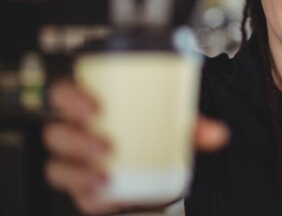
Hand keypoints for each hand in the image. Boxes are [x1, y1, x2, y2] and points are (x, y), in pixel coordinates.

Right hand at [43, 80, 229, 214]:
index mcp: (90, 103)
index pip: (63, 92)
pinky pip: (77, 196)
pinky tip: (109, 196)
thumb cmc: (155, 127)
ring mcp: (76, 162)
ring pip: (58, 167)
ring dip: (78, 173)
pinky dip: (90, 198)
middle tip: (106, 146)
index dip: (71, 97)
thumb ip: (195, 125)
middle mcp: (77, 131)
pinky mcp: (83, 188)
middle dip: (76, 140)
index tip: (96, 106)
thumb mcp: (175, 120)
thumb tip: (217, 134)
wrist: (158, 160)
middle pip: (55, 133)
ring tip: (105, 177)